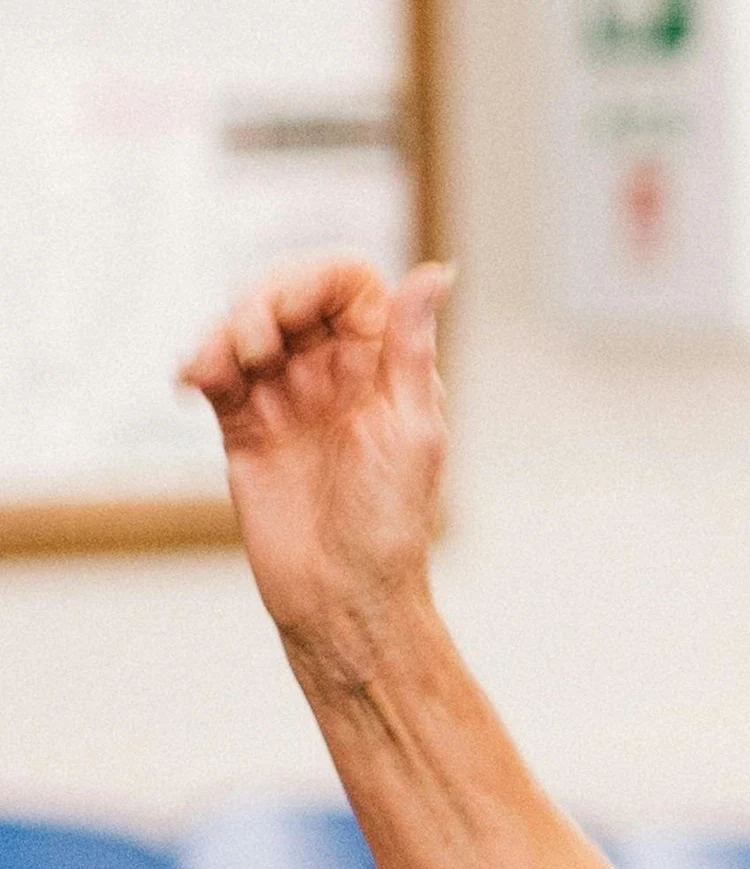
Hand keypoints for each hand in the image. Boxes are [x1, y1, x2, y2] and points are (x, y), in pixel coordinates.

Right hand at [181, 257, 451, 693]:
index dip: (315, 278)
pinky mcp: (245, 425)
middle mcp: (335, 371)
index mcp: (383, 364)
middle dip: (262, 301)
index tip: (293, 310)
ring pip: (245, 327)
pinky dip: (198, 364)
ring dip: (223, 332)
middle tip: (256, 345)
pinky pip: (215, 373)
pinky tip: (193, 382)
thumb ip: (411, 347)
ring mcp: (287, 395)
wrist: (342, 597)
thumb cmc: (390, 525)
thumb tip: (437, 271)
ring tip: (219, 371)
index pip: (348, 282)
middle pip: (288, 293)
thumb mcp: (411, 428)